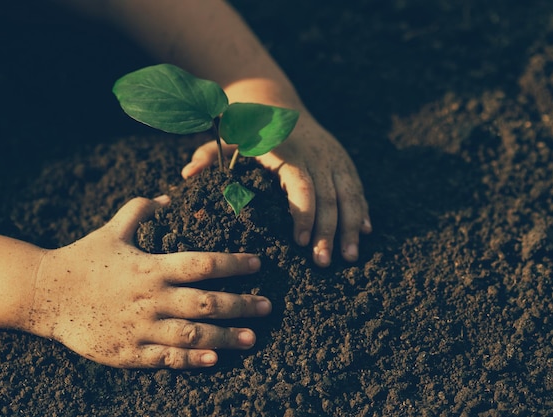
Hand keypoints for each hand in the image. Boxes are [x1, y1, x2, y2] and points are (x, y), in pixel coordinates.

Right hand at [27, 197, 270, 368]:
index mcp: (151, 267)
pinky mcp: (128, 352)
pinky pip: (166, 358)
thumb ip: (140, 209)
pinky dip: (192, 359)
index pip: (203, 263)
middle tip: (268, 306)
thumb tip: (167, 197)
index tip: (259, 264)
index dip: (235, 263)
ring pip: (193, 335)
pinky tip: (214, 359)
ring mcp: (140, 327)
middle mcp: (151, 298)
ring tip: (253, 338)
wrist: (46, 295)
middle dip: (241, 305)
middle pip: (206, 302)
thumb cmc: (83, 259)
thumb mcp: (112, 228)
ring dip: (226, 337)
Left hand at [182, 115, 371, 266]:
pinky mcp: (343, 160)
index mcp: (289, 149)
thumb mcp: (227, 137)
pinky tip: (365, 232)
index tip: (300, 242)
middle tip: (322, 263)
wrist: (277, 102)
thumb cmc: (247, 127)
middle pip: (329, 195)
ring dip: (351, 226)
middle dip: (329, 230)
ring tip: (350, 258)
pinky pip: (356, 187)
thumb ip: (209, 154)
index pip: (302, 184)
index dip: (304, 213)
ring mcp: (333, 156)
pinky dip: (361, 209)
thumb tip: (187, 173)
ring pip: (349, 193)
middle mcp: (316, 153)